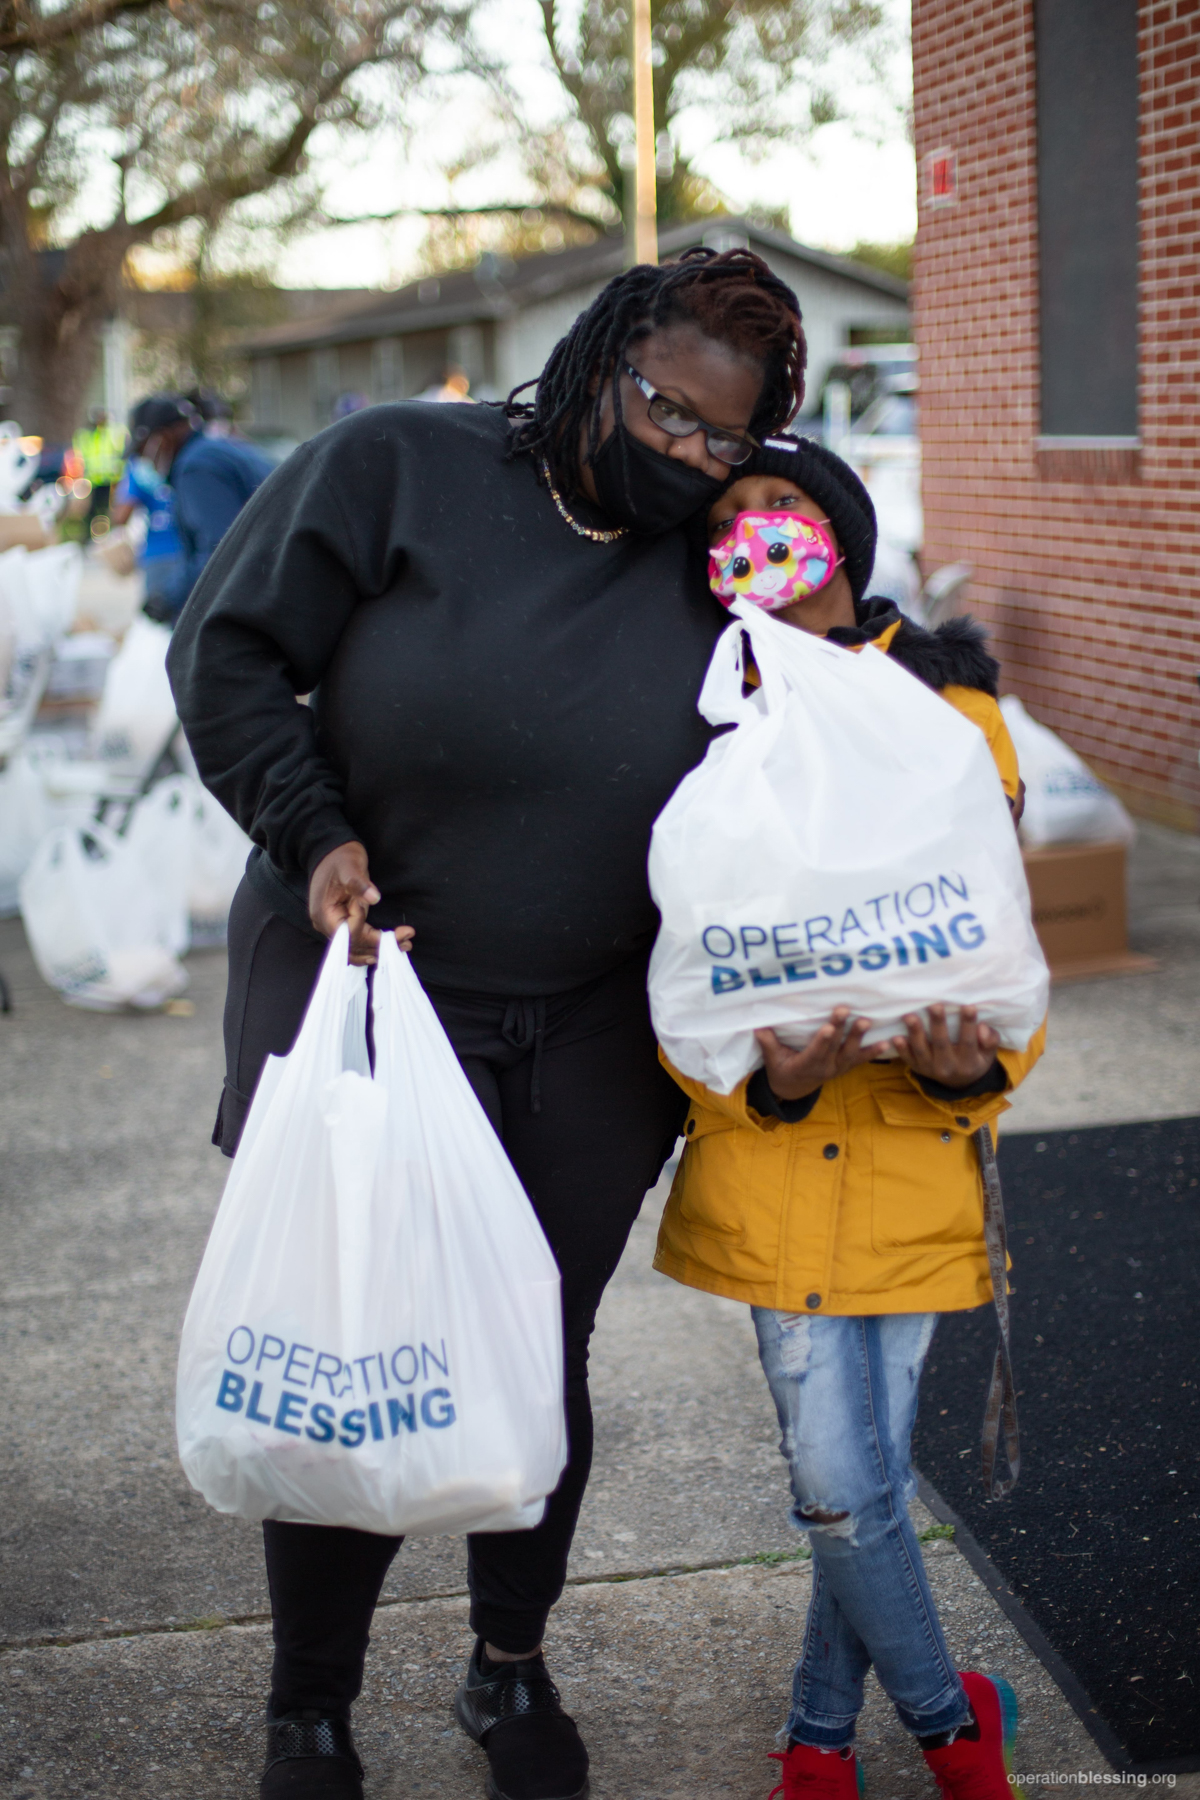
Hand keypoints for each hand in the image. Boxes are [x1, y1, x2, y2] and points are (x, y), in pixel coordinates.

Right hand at [307, 841, 414, 966]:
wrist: (330, 851)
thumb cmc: (340, 857)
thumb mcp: (350, 865)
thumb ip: (358, 882)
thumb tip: (374, 898)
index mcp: (325, 912)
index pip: (350, 934)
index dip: (371, 933)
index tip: (395, 927)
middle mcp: (325, 924)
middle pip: (353, 946)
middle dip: (380, 946)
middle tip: (407, 942)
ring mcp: (331, 925)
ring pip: (353, 948)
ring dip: (376, 949)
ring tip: (403, 946)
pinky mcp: (340, 922)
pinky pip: (353, 942)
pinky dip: (368, 947)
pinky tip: (383, 949)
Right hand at [755, 1008, 876, 1100]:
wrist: (794, 1090)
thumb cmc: (781, 1070)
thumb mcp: (771, 1061)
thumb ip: (768, 1043)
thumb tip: (758, 1026)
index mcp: (806, 1065)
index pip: (816, 1051)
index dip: (823, 1040)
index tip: (829, 1027)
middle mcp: (825, 1068)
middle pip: (835, 1047)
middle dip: (841, 1029)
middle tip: (846, 1011)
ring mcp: (838, 1068)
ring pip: (850, 1052)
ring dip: (860, 1038)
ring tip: (867, 1022)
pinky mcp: (845, 1066)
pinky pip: (861, 1059)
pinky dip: (874, 1052)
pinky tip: (887, 1042)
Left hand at [890, 1004, 997, 1087]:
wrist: (958, 1083)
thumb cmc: (975, 1059)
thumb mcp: (988, 1054)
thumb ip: (990, 1041)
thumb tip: (982, 1029)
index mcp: (968, 1063)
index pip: (968, 1042)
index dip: (968, 1024)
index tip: (968, 1006)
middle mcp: (948, 1068)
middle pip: (942, 1045)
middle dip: (938, 1025)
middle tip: (934, 1006)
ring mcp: (930, 1069)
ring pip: (922, 1051)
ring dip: (915, 1033)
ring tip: (910, 1016)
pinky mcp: (917, 1068)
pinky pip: (907, 1059)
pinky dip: (901, 1049)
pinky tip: (895, 1037)